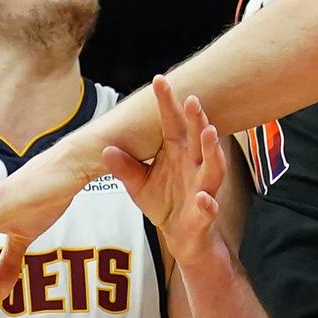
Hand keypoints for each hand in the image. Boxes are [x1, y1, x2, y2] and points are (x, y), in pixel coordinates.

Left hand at [100, 78, 229, 264]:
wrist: (181, 236)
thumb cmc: (163, 202)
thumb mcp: (138, 184)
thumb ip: (124, 167)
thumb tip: (105, 149)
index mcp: (177, 153)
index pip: (172, 124)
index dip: (167, 103)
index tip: (159, 80)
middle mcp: (194, 166)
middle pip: (197, 138)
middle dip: (197, 119)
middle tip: (192, 99)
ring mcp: (202, 188)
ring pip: (213, 167)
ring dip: (212, 151)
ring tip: (210, 133)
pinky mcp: (205, 214)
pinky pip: (209, 207)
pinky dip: (207, 203)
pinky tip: (204, 198)